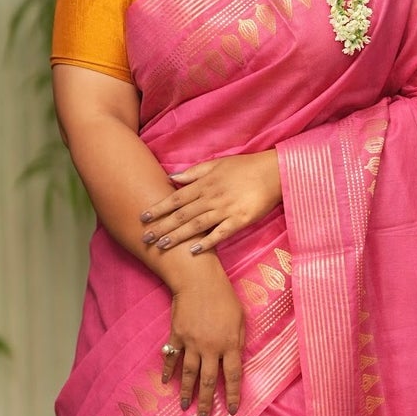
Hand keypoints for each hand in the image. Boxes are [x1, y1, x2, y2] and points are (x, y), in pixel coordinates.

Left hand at [141, 151, 280, 255]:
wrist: (273, 172)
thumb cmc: (244, 167)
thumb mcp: (216, 164)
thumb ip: (193, 173)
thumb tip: (171, 178)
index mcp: (204, 183)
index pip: (176, 198)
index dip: (158, 208)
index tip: (143, 217)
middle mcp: (211, 197)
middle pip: (181, 214)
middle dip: (161, 226)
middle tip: (145, 238)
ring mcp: (225, 210)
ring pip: (196, 225)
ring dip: (177, 236)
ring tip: (161, 246)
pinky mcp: (239, 221)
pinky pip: (220, 234)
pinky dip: (206, 243)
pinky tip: (193, 251)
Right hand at [163, 266, 244, 415]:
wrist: (198, 281)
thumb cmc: (224, 296)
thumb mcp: (240, 318)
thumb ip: (239, 340)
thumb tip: (238, 359)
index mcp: (230, 344)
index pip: (233, 376)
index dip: (233, 395)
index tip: (231, 411)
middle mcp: (210, 348)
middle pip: (209, 381)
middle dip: (207, 402)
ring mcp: (192, 343)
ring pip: (189, 374)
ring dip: (187, 392)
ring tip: (184, 407)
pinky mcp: (177, 336)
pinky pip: (172, 357)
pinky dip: (168, 370)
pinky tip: (166, 383)